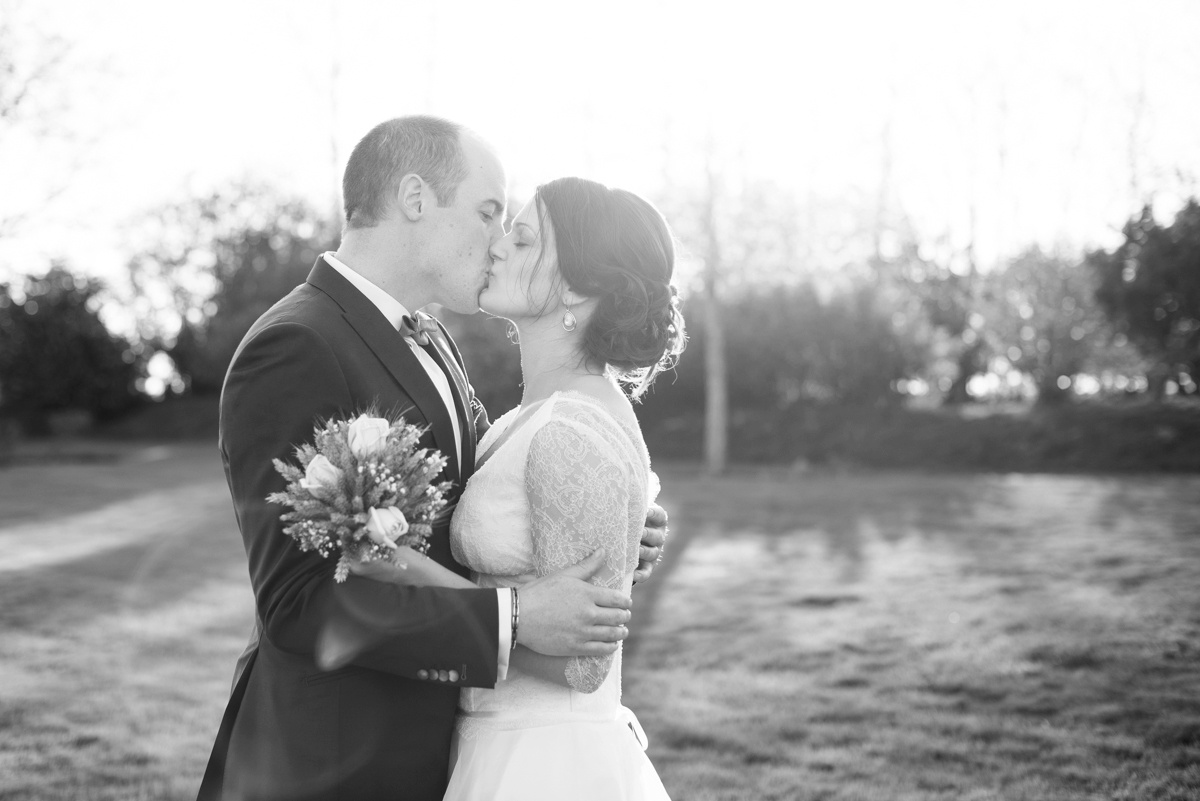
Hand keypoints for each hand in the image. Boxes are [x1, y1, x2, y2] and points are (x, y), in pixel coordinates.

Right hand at [517, 549, 632, 656]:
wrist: (519, 616)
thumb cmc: (540, 592)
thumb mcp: (564, 575)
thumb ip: (587, 566)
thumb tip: (603, 551)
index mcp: (588, 594)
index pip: (617, 599)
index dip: (625, 602)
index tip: (627, 603)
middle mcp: (589, 614)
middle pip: (617, 617)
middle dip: (624, 616)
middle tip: (626, 616)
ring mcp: (583, 632)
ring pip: (612, 634)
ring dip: (621, 632)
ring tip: (623, 631)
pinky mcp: (575, 647)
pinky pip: (600, 649)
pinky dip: (610, 647)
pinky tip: (612, 645)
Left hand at [632, 503, 668, 584]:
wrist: (626, 539)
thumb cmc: (627, 520)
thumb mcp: (630, 512)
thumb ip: (627, 506)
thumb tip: (611, 492)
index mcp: (656, 521)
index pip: (659, 515)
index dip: (654, 513)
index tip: (646, 511)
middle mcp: (658, 536)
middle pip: (657, 536)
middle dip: (648, 534)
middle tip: (640, 533)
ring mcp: (654, 552)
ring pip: (653, 553)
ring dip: (644, 552)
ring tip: (636, 551)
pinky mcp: (648, 566)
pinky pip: (647, 571)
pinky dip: (642, 574)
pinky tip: (634, 575)